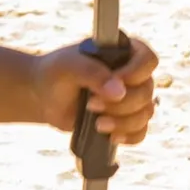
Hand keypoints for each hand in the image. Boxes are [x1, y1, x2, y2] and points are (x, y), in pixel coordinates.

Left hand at [31, 36, 157, 144]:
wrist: (42, 96)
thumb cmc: (54, 74)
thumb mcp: (67, 66)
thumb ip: (91, 72)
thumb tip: (118, 92)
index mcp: (121, 53)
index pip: (147, 59)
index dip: (137, 72)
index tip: (117, 79)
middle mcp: (131, 75)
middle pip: (146, 91)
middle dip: (121, 103)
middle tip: (91, 104)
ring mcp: (130, 98)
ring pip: (145, 113)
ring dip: (123, 121)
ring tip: (97, 123)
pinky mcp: (125, 119)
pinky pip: (141, 131)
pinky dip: (129, 136)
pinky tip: (111, 136)